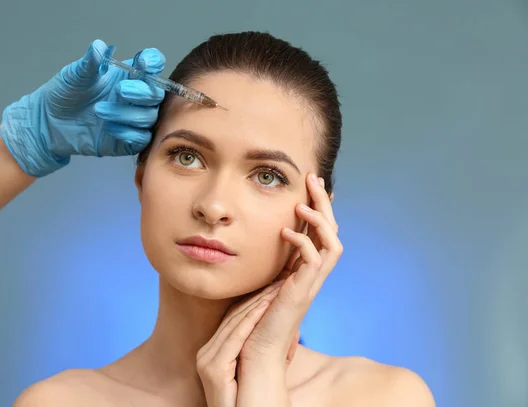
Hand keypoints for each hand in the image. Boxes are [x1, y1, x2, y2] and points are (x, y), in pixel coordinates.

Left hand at [0, 39, 165, 176]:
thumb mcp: (75, 75)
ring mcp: (134, 119)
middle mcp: (135, 96)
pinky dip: (127, 133)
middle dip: (141, 92)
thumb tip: (99, 46)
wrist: (49, 123)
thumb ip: (90, 63)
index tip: (144, 63)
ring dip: (127, 113)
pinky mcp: (130, 141)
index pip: (153, 64)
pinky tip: (108, 129)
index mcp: (127, 75)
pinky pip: (141, 138)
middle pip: (156, 93)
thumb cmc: (64, 94)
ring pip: (148, 117)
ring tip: (98, 111)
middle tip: (119, 91)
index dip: (154, 62)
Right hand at [196, 280, 299, 406]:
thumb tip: (292, 330)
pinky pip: (234, 340)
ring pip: (234, 324)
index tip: (275, 284)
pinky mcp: (213, 370)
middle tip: (279, 279)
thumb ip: (268, 349)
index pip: (235, 319)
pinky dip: (251, 321)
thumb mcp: (260, 369)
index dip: (256, 300)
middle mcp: (206, 354)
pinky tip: (266, 306)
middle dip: (258, 297)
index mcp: (213, 352)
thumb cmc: (260, 402)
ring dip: (257, 304)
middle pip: (233, 317)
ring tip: (277, 287)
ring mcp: (206, 361)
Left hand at [240, 172, 342, 364]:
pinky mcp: (303, 292)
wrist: (255, 354)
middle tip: (313, 178)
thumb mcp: (257, 281)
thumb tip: (245, 239)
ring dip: (320, 219)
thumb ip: (260, 262)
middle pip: (332, 231)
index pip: (319, 232)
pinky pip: (316, 260)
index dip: (318, 207)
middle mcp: (312, 275)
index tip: (308, 184)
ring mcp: (311, 284)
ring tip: (301, 204)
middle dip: (324, 202)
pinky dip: (303, 242)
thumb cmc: (251, 320)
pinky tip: (285, 232)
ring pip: (333, 242)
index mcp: (304, 270)